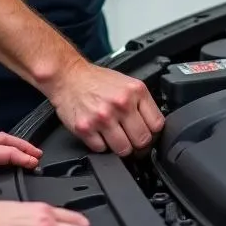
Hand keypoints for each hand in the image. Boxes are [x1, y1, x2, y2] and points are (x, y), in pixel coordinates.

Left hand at [0, 132, 41, 202]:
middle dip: (26, 147)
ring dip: (18, 144)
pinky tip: (10, 154)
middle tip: (38, 154)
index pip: (9, 152)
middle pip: (10, 141)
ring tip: (29, 152)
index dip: (24, 157)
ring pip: (4, 140)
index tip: (35, 163)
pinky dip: (8, 146)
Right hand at [49, 59, 164, 156]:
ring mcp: (103, 118)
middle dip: (138, 143)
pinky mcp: (86, 128)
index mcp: (135, 91)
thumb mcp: (127, 83)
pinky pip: (102, 150)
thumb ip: (141, 102)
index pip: (157, 124)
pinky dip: (101, 145)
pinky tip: (99, 133)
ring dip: (120, 147)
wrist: (68, 76)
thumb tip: (154, 125)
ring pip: (124, 150)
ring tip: (115, 136)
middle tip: (131, 138)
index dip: (153, 132)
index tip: (147, 132)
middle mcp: (121, 104)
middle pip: (142, 140)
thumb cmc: (97, 80)